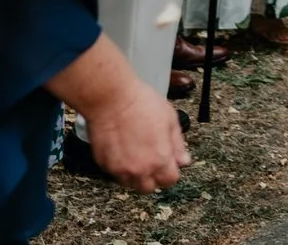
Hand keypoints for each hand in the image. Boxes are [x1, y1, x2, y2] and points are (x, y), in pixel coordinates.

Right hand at [85, 65, 191, 191]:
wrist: (111, 98)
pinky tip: (121, 149)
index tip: (167, 164)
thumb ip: (178, 144)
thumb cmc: (141, 103)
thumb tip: (183, 161)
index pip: (170, 181)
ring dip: (134, 174)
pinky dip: (119, 167)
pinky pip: (114, 174)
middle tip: (150, 160)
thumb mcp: (170, 118)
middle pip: (148, 188)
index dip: (170, 172)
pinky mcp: (104, 164)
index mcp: (160, 159)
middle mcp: (140, 169)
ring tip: (134, 154)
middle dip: (152, 177)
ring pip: (130, 183)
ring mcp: (120, 169)